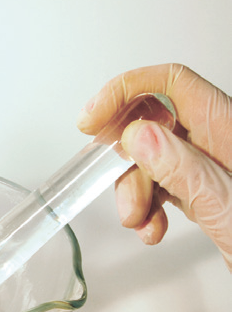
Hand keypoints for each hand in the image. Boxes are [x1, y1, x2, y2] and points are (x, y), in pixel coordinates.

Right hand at [77, 63, 231, 269]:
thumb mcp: (227, 207)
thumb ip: (184, 169)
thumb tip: (140, 135)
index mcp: (228, 130)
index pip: (171, 84)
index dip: (126, 91)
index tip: (93, 118)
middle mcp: (216, 142)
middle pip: (151, 126)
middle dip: (127, 162)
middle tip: (121, 193)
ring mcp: (207, 167)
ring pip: (149, 160)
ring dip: (133, 193)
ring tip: (140, 221)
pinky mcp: (200, 191)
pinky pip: (158, 186)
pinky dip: (145, 208)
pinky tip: (152, 228)